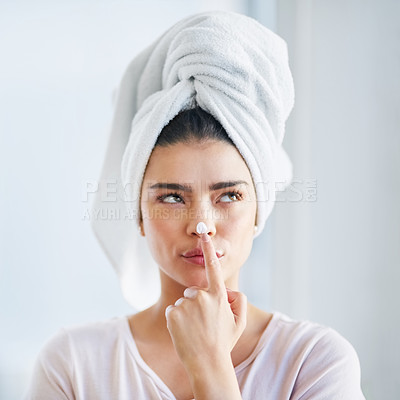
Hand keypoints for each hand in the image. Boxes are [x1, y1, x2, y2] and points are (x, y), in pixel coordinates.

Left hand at [165, 232, 246, 370]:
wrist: (207, 364)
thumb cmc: (223, 342)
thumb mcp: (239, 321)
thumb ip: (239, 300)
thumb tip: (228, 290)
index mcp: (219, 295)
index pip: (213, 267)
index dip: (208, 248)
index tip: (202, 233)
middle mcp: (202, 296)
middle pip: (194, 292)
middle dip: (196, 303)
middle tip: (203, 323)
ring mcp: (187, 304)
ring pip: (183, 303)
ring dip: (186, 313)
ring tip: (194, 330)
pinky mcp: (173, 313)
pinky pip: (172, 311)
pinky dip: (176, 320)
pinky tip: (184, 331)